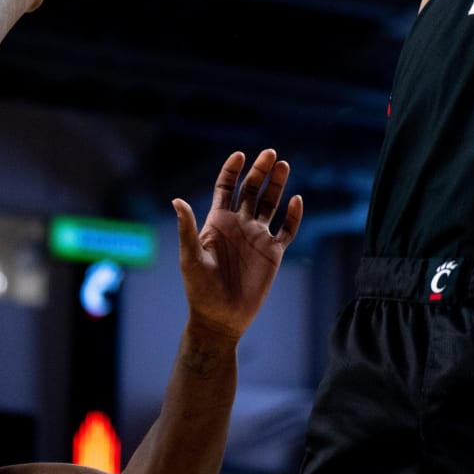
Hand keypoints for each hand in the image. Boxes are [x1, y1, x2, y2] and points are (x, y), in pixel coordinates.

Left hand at [174, 150, 302, 340]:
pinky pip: (287, 229)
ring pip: (270, 203)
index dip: (232, 170)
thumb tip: (176, 201)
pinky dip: (294, 215)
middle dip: (260, 170)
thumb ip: (187, 229)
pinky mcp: (273, 252)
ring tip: (284, 165)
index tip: (240, 155)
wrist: (220, 319)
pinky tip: (297, 201)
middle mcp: (239, 224)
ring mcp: (257, 237)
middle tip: (271, 153)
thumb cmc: (200, 291)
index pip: (226, 188)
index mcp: (218, 222)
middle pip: (251, 190)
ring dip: (277, 185)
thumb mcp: (191, 258)